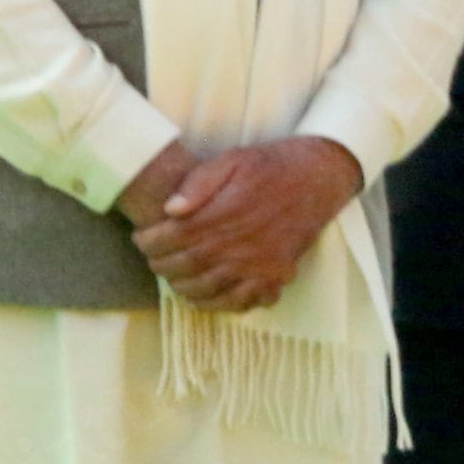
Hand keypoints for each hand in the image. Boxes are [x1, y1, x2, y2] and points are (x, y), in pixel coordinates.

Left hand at [132, 136, 364, 312]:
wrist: (322, 176)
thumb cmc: (274, 165)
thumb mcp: (234, 159)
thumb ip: (200, 181)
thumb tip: (170, 209)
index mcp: (228, 211)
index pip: (175, 236)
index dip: (151, 241)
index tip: (142, 237)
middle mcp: (243, 242)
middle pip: (187, 265)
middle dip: (161, 265)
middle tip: (153, 258)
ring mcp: (261, 263)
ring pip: (208, 288)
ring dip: (182, 287)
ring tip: (174, 276)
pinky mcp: (277, 274)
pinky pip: (241, 301)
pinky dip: (218, 304)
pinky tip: (206, 295)